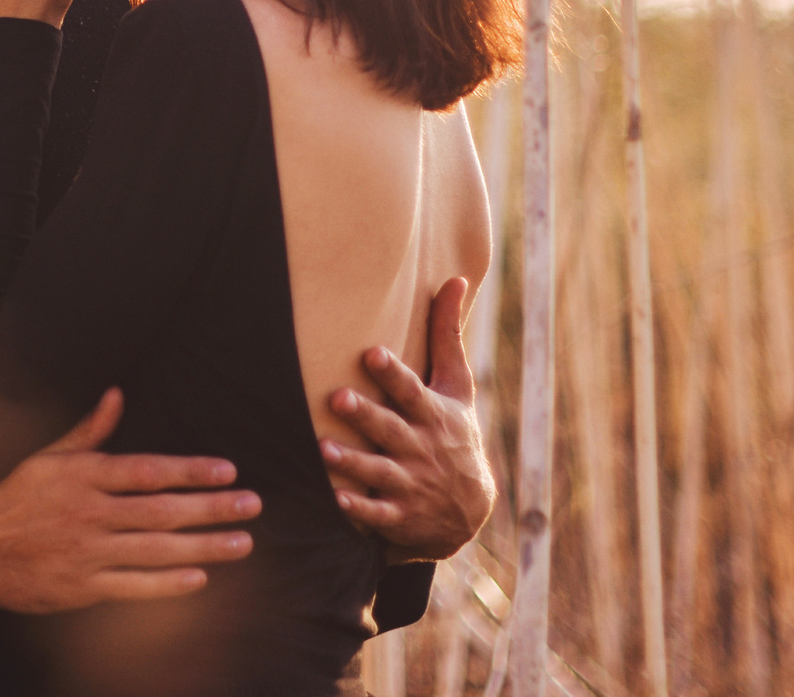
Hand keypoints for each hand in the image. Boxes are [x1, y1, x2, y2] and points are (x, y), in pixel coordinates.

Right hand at [0, 389, 256, 613]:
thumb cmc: (17, 497)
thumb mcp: (51, 457)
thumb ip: (91, 430)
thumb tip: (117, 393)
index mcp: (82, 475)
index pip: (147, 470)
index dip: (190, 470)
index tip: (228, 470)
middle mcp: (88, 513)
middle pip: (161, 511)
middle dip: (212, 508)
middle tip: (252, 505)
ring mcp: (86, 553)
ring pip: (156, 550)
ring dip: (204, 547)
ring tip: (242, 543)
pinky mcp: (82, 588)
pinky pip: (133, 587)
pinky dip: (168, 584)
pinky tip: (199, 577)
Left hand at [321, 277, 494, 561]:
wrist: (470, 508)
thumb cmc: (455, 432)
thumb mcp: (458, 386)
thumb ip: (447, 335)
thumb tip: (454, 278)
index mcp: (434, 415)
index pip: (412, 392)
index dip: (393, 374)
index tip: (371, 354)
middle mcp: (422, 448)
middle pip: (390, 429)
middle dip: (365, 416)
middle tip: (336, 398)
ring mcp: (411, 483)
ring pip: (379, 472)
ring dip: (352, 463)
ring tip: (322, 449)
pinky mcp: (399, 515)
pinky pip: (378, 514)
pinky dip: (359, 509)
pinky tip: (334, 500)